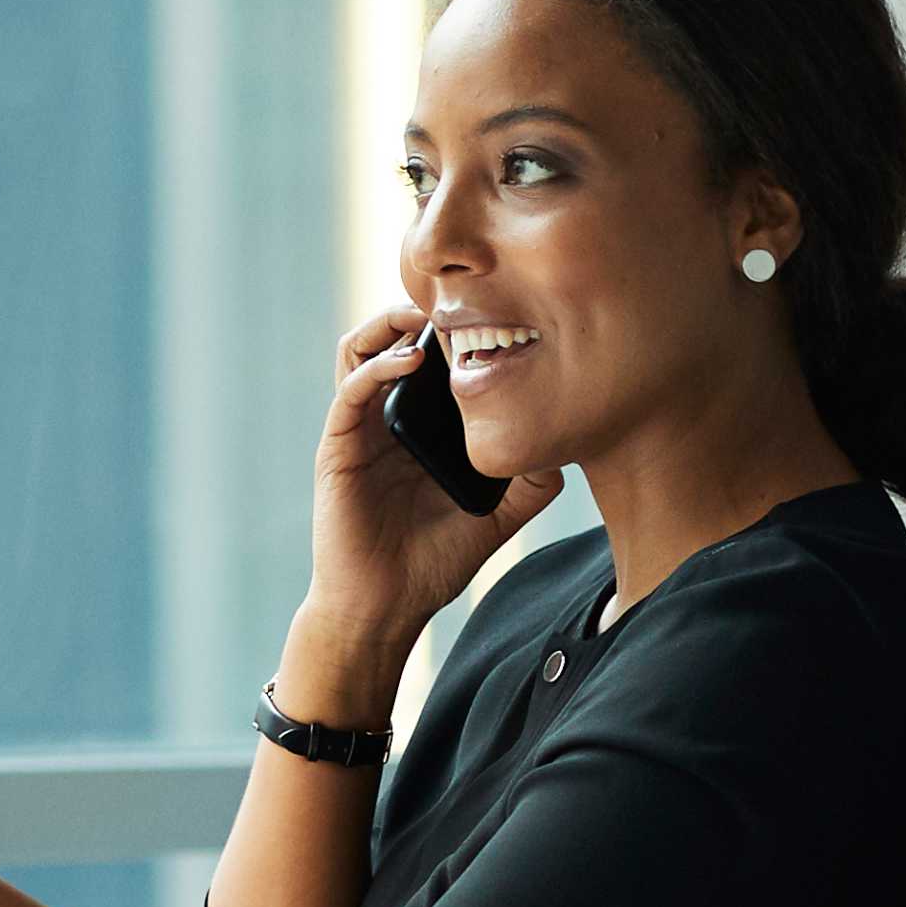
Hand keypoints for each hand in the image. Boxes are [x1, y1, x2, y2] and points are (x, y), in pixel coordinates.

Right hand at [293, 306, 565, 704]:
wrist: (385, 608)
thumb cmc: (432, 563)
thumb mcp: (497, 516)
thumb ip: (530, 482)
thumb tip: (567, 445)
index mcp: (419, 428)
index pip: (429, 359)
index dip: (453, 328)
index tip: (494, 308)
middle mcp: (386, 420)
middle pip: (391, 340)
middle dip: (421, 310)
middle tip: (460, 298)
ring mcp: (359, 431)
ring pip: (359, 351)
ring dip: (388, 324)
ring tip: (426, 315)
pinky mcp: (338, 449)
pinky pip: (350, 392)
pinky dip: (376, 367)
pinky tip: (410, 360)